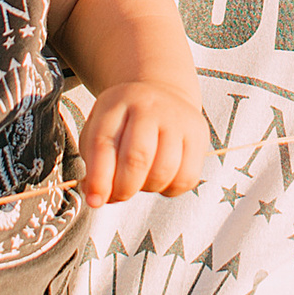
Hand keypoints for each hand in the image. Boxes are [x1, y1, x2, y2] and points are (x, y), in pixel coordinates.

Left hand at [76, 82, 208, 206]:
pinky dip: (171, 188)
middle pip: (137, 158)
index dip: (98, 179)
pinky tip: (162, 179)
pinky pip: (187, 177)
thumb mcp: (100, 130)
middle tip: (119, 194)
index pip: (103, 144)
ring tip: (141, 180)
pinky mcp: (199, 134)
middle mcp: (149, 107)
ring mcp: (177, 119)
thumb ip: (94, 164)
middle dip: (124, 188)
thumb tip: (97, 198)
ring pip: (163, 171)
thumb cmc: (126, 121)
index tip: (94, 200)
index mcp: (116, 103)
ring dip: (148, 188)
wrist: (162, 93)